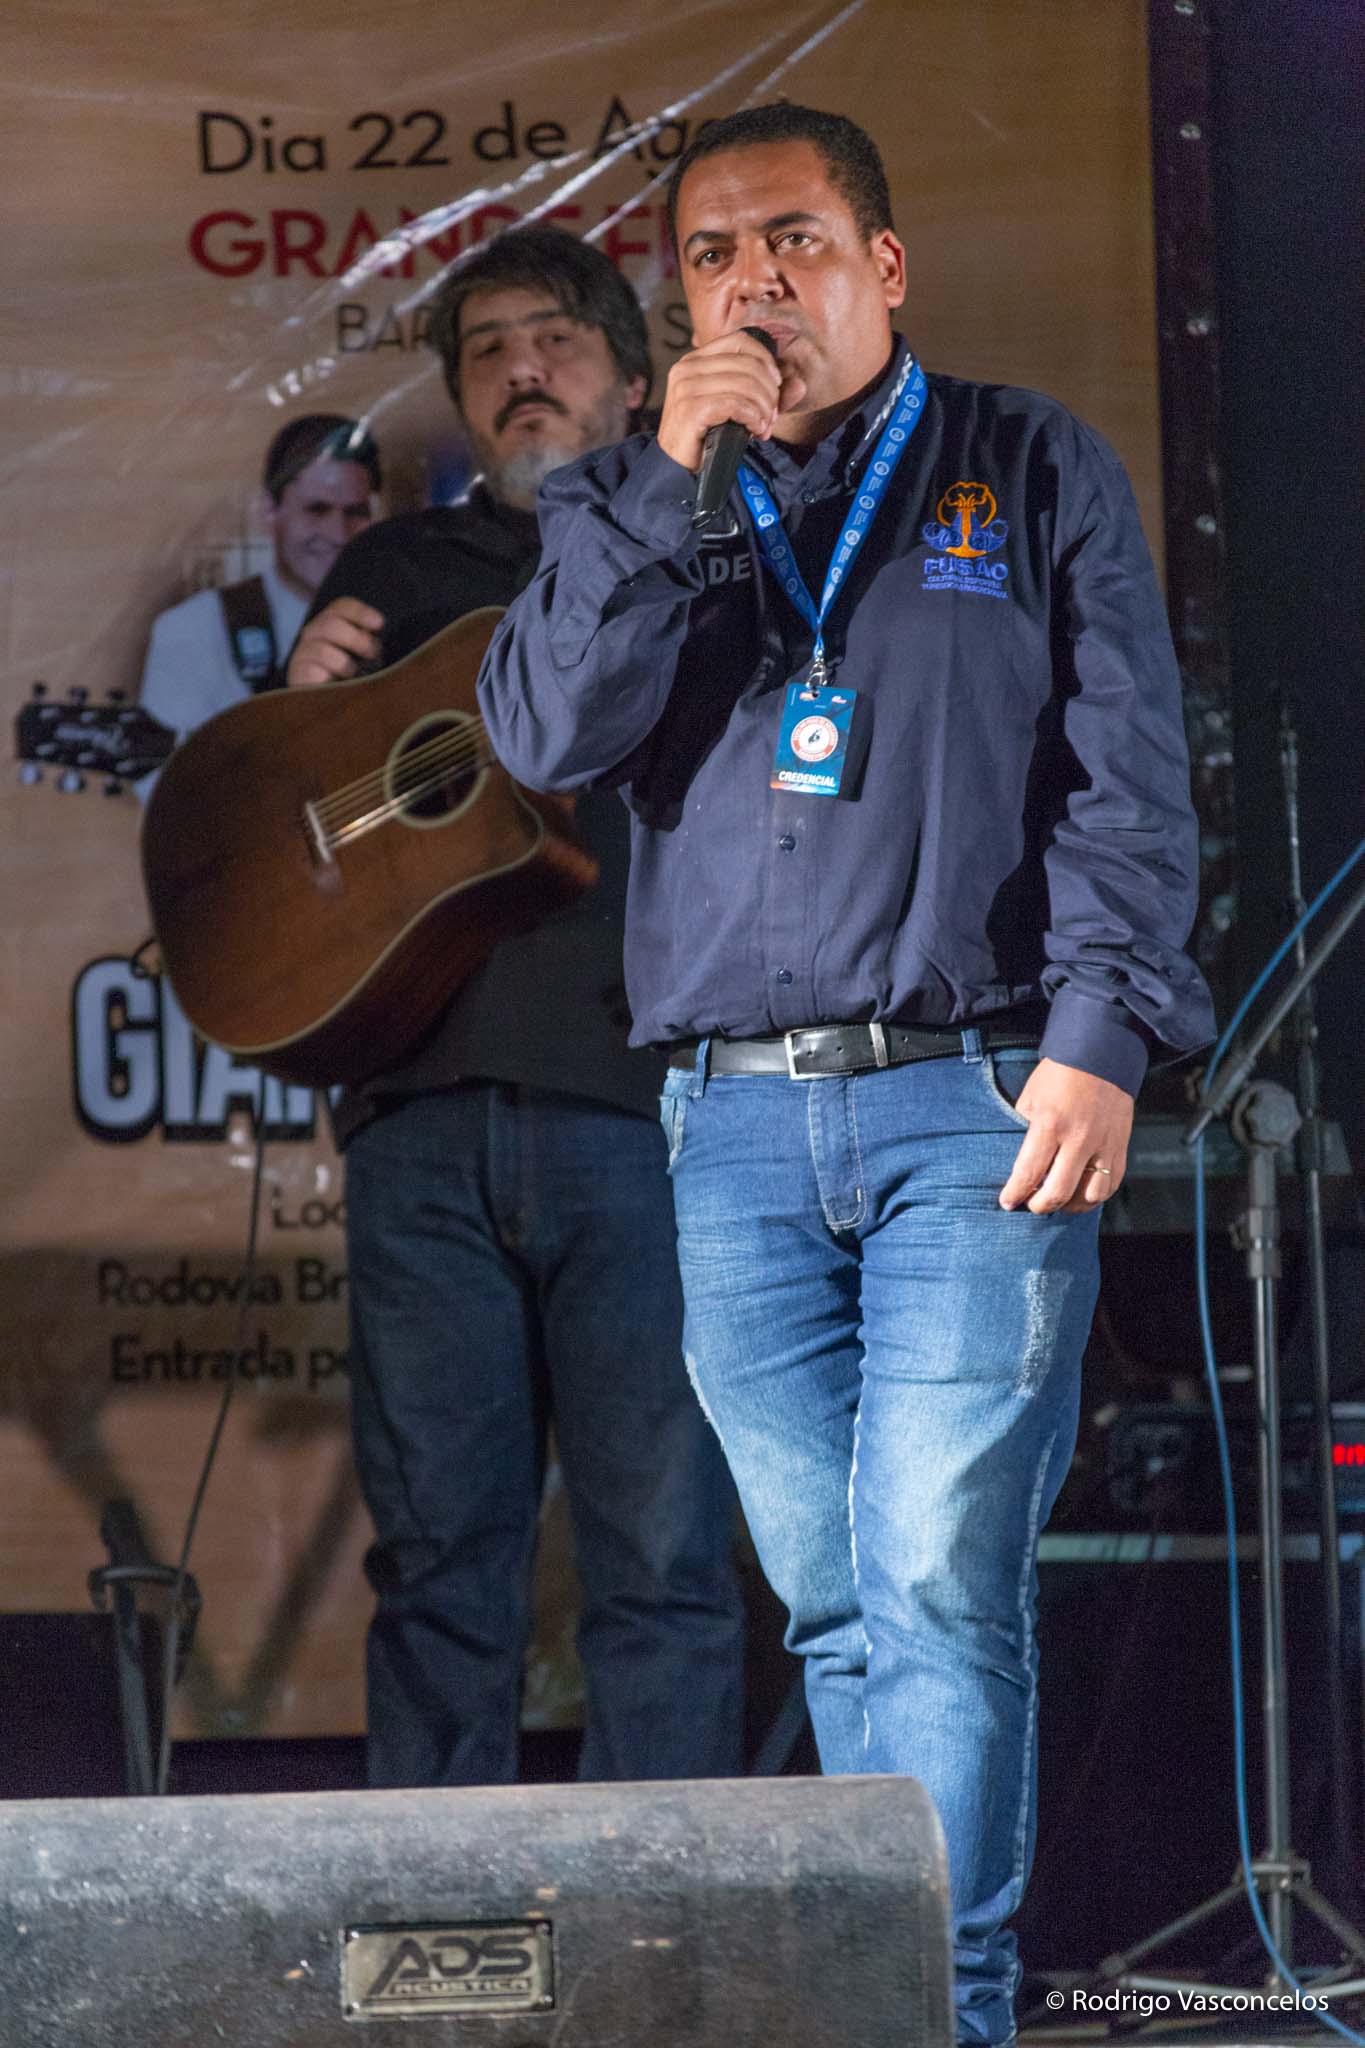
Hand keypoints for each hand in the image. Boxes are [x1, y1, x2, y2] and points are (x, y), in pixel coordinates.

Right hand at [286, 597, 383, 685]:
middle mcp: (314, 633)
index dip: (361, 613)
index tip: (379, 623)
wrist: (322, 701)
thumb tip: (378, 641)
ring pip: (322, 649)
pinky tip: (333, 683)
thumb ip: (367, 645)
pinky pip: (312, 671)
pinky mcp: (297, 673)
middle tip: (371, 652)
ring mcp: (303, 652)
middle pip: (331, 624)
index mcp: (331, 622)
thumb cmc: (347, 676)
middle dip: (356, 638)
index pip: (342, 607)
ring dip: (343, 662)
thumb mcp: (362, 656)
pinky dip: (326, 677)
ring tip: (352, 673)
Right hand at [656, 330, 803, 472]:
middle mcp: (687, 367)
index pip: (740, 339)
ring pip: (744, 384)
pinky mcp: (690, 409)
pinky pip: (735, 404)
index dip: (766, 359)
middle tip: (771, 415)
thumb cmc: (706, 437)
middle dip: (769, 391)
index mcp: (696, 360)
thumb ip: (767, 395)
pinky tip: (754, 430)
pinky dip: (753, 417)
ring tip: (763, 426)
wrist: (678, 468)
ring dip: (763, 408)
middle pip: (747, 363)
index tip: (776, 384)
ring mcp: (686, 387)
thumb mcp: (737, 409)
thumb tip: (800, 384)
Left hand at [998, 1057, 1133, 1214]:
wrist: (1101, 1054)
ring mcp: (1103, 1145)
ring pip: (1089, 1196)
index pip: (1028, 1172)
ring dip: (1070, 1206)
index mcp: (1050, 1124)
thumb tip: (1019, 1160)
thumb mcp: (1030, 1097)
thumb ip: (1024, 1129)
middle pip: (1058, 1192)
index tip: (1007, 1202)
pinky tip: (1081, 1193)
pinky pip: (1111, 1185)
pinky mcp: (1120, 1146)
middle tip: (1030, 1205)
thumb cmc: (1060, 1075)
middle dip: (1039, 1206)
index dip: (1015, 1193)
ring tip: (1057, 1201)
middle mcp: (1079, 1138)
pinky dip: (1095, 1197)